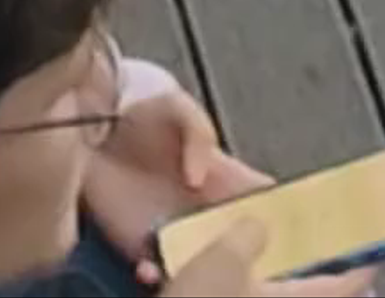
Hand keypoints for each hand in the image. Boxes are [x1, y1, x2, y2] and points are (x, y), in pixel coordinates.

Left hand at [79, 88, 266, 270]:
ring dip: (203, 275)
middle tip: (247, 271)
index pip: (264, 202)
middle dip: (250, 264)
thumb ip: (198, 131)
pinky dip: (157, 276)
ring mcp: (177, 234)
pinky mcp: (144, 246)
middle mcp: (206, 214)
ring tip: (193, 272)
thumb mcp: (175, 108)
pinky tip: (148, 268)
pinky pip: (160, 272)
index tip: (292, 235)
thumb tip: (201, 177)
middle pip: (241, 248)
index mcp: (225, 180)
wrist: (92, 130)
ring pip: (203, 268)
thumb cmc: (142, 114)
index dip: (282, 218)